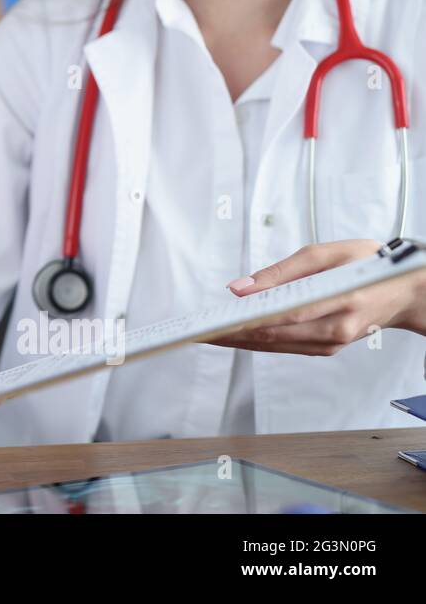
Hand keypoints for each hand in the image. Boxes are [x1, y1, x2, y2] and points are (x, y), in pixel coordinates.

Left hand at [210, 239, 425, 355]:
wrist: (407, 292)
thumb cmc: (370, 266)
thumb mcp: (326, 254)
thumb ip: (280, 271)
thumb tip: (240, 288)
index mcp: (341, 301)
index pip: (282, 315)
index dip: (245, 320)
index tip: (214, 320)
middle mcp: (338, 330)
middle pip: (274, 335)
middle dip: (233, 335)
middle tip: (199, 330)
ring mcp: (334, 344)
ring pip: (277, 346)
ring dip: (241, 341)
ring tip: (209, 333)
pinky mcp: (329, 349)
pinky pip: (287, 346)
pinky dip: (259, 341)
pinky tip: (236, 335)